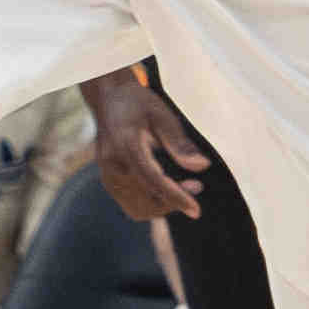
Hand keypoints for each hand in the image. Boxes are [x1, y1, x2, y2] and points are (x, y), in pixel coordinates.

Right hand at [84, 74, 209, 219]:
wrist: (108, 98)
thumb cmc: (138, 103)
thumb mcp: (162, 115)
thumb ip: (180, 143)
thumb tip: (201, 166)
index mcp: (125, 146)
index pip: (152, 181)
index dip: (176, 198)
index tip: (196, 210)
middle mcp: (112, 165)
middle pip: (145, 201)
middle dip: (173, 203)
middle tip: (196, 186)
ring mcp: (107, 175)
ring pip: (138, 209)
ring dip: (163, 206)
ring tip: (184, 188)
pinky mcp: (108, 181)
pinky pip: (131, 204)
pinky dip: (151, 203)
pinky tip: (166, 188)